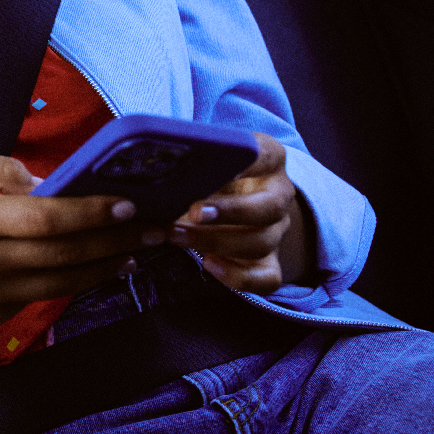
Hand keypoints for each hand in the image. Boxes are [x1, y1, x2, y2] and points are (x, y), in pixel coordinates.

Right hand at [0, 147, 158, 329]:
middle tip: (154, 229)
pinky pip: (41, 297)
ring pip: (61, 283)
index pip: (45, 218)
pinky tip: (96, 268)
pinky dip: (73, 282)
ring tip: (137, 251)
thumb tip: (48, 182)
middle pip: (63, 254)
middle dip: (116, 240)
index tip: (127, 205)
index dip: (91, 213)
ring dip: (105, 267)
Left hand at [168, 132, 304, 293]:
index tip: (222, 165)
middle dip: (231, 212)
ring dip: (217, 242)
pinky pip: (267, 277)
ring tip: (177, 236)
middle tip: (193, 212)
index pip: (267, 155)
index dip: (248, 162)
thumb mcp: (207, 160)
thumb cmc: (213, 173)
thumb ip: (192, 163)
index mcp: (269, 159)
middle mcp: (279, 194)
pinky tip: (208, 264)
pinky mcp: (271, 261)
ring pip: (262, 242)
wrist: (236, 201)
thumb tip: (155, 173)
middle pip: (270, 207)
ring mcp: (277, 230)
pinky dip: (239, 276)